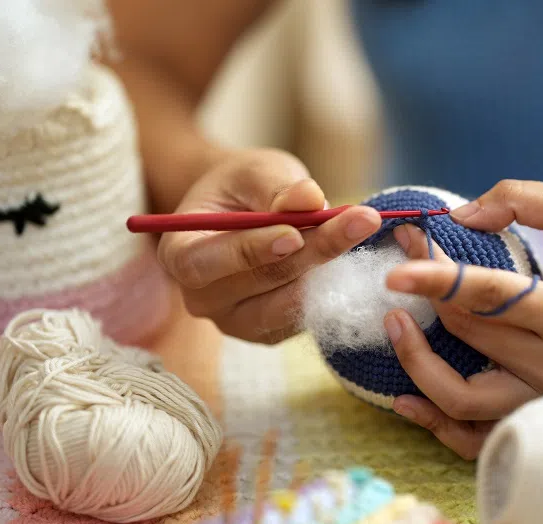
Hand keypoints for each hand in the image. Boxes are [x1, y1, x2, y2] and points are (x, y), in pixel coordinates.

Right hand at [157, 148, 381, 342]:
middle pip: (257, 284)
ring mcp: (237, 322)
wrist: (245, 212)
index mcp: (179, 254)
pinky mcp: (271, 333)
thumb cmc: (242, 187)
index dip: (248, 252)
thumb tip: (309, 198)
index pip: (204, 264)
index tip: (293, 233)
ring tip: (362, 230)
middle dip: (312, 252)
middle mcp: (202, 299)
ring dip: (330, 269)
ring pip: (288, 304)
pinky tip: (357, 255)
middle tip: (359, 221)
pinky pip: (305, 317)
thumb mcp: (255, 171)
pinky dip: (333, 286)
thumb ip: (277, 186)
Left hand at [383, 180, 542, 458]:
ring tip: (395, 325)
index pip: (491, 297)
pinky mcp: (537, 420)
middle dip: (426, 294)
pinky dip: (437, 423)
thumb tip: (459, 217)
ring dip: (418, 363)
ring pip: (462, 400)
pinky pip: (476, 439)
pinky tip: (406, 399)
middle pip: (469, 334)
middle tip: (405, 261)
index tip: (396, 270)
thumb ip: (524, 200)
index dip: (438, 279)